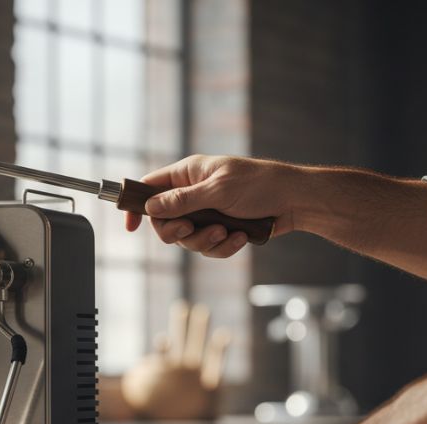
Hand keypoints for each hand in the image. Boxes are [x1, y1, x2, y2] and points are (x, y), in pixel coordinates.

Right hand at [124, 155, 301, 257]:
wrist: (296, 202)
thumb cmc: (260, 185)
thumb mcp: (218, 190)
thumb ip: (182, 200)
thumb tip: (151, 207)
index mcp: (188, 173)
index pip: (150, 187)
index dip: (136, 205)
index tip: (130, 226)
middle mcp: (193, 193)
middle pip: (164, 220)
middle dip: (177, 232)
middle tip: (190, 230)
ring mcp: (207, 213)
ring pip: (187, 239)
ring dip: (205, 241)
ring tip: (226, 232)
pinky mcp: (221, 230)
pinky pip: (209, 248)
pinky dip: (223, 247)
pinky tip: (240, 237)